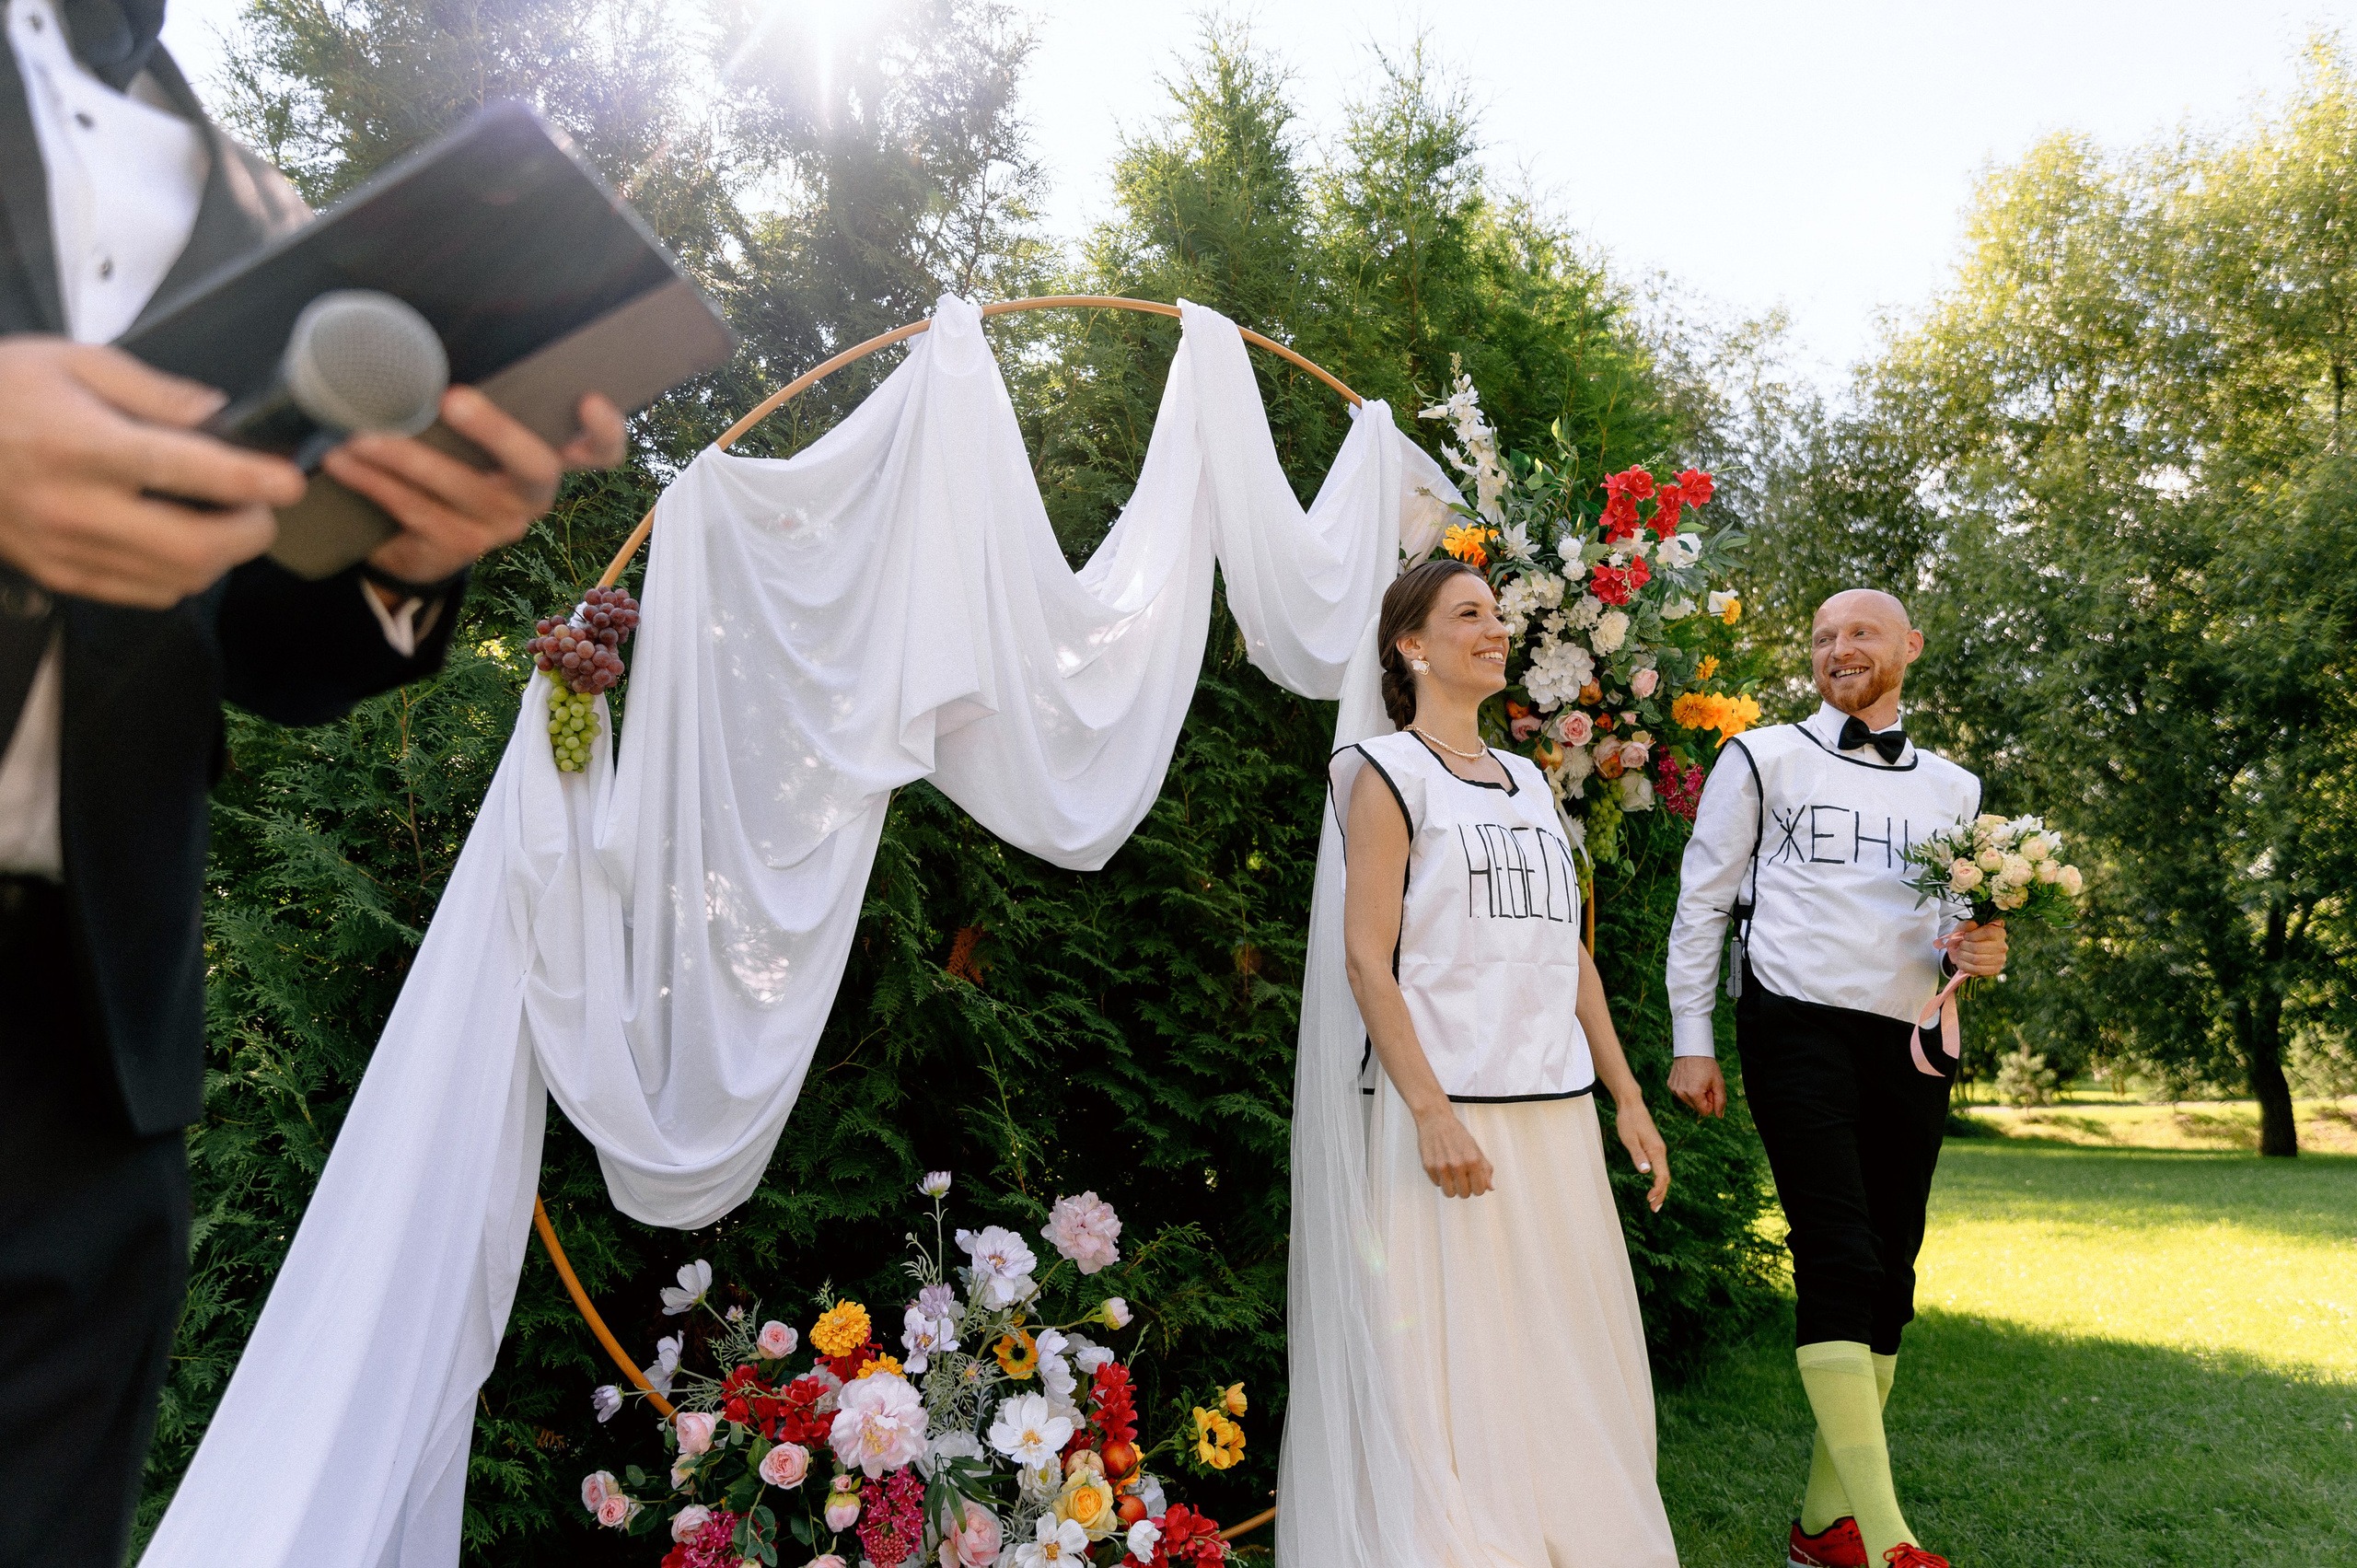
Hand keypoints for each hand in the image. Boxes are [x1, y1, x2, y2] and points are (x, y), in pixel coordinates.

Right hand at [0, 337, 303, 605]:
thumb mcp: (72, 362)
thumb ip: (153, 391)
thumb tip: (216, 413)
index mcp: (84, 445)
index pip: (189, 471)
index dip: (252, 480)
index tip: (289, 480)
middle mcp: (75, 507)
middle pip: (195, 547)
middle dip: (250, 532)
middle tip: (262, 507)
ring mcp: (65, 549)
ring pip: (176, 579)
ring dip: (220, 557)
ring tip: (225, 521)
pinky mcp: (57, 574)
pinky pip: (142, 594)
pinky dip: (179, 575)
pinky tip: (179, 541)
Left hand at [326, 387, 627, 586]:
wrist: (412, 541)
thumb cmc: (445, 463)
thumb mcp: (465, 435)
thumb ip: (469, 402)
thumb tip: (418, 332)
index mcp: (547, 461)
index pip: (601, 452)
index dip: (604, 430)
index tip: (588, 399)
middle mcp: (532, 496)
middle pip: (534, 466)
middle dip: (496, 430)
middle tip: (453, 399)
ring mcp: (498, 526)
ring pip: (458, 488)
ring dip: (405, 457)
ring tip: (359, 434)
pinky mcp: (457, 548)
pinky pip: (414, 510)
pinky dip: (373, 481)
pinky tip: (342, 461)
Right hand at [1413, 1105, 1493, 1198]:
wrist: (1435, 1120)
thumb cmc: (1456, 1133)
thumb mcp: (1476, 1149)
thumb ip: (1485, 1169)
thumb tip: (1490, 1187)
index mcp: (1472, 1160)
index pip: (1479, 1190)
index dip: (1478, 1188)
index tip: (1475, 1184)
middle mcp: (1457, 1164)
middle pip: (1464, 1194)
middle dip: (1465, 1188)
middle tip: (1463, 1178)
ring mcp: (1441, 1166)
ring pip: (1449, 1193)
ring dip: (1452, 1187)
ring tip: (1452, 1175)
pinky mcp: (1428, 1166)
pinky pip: (1437, 1184)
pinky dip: (1440, 1178)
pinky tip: (1442, 1166)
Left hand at [1613, 1096, 1670, 1211]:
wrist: (1631, 1104)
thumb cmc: (1628, 1121)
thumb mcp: (1629, 1139)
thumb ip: (1638, 1155)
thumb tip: (1646, 1172)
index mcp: (1656, 1150)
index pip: (1662, 1176)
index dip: (1658, 1191)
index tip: (1651, 1201)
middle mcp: (1660, 1151)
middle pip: (1665, 1177)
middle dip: (1661, 1194)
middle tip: (1654, 1209)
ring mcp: (1658, 1149)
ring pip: (1663, 1173)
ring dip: (1660, 1188)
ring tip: (1654, 1202)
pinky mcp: (1654, 1147)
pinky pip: (1660, 1167)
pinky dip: (1658, 1179)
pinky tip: (1653, 1185)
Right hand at [1668, 1056, 1726, 1118]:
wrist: (1692, 1048)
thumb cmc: (1707, 1065)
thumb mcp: (1719, 1082)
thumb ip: (1721, 1101)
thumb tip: (1719, 1116)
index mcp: (1694, 1094)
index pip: (1705, 1112)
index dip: (1711, 1102)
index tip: (1711, 1089)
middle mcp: (1681, 1094)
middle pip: (1696, 1108)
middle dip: (1702, 1099)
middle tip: (1704, 1083)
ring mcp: (1674, 1089)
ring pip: (1688, 1102)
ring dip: (1695, 1094)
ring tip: (1697, 1079)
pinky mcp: (1670, 1085)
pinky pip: (1681, 1094)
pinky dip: (1687, 1089)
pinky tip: (1689, 1077)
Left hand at [1949, 918, 2007, 977]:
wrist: (1966, 950)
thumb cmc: (1967, 936)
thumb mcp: (1965, 926)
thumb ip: (1967, 924)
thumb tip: (1972, 925)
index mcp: (1999, 932)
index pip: (1987, 933)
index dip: (1972, 935)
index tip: (1965, 936)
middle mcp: (2002, 946)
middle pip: (1977, 948)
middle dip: (1964, 946)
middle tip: (1960, 945)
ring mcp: (2000, 959)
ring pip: (1976, 960)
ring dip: (1962, 956)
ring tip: (1960, 953)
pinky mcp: (1995, 970)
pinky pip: (1977, 970)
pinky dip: (1965, 966)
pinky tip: (1962, 961)